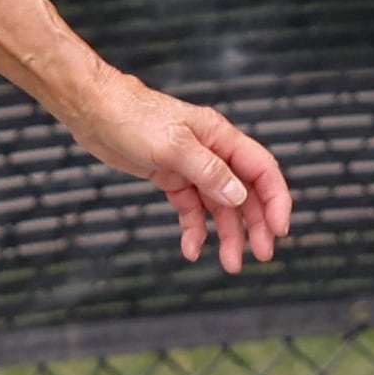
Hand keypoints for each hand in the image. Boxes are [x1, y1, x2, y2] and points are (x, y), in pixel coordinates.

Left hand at [67, 76, 293, 273]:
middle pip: (246, 192)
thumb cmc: (132, 116)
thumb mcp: (173, 145)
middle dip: (256, 225)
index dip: (276, 200)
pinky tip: (192, 248)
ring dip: (228, 234)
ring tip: (231, 263)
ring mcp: (192, 166)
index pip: (262, 170)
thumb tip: (238, 196)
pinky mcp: (171, 178)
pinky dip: (194, 229)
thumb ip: (208, 171)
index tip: (279, 230)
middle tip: (261, 255)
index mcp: (221, 137)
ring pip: (220, 206)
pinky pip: (191, 208)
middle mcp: (212, 152)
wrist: (94, 111)